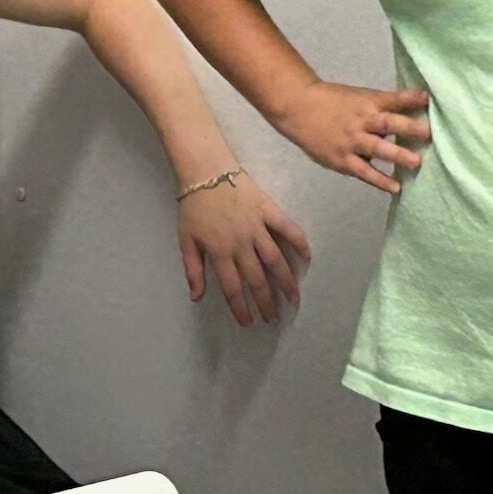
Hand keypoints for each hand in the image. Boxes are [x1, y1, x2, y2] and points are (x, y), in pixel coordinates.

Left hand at [178, 176, 310, 325]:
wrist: (205, 171)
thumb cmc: (194, 206)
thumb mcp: (186, 239)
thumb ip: (192, 269)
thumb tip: (197, 297)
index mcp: (219, 252)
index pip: (232, 288)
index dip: (240, 308)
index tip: (248, 322)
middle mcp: (241, 244)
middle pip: (256, 279)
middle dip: (265, 302)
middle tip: (273, 318)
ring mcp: (257, 228)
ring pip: (275, 260)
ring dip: (285, 281)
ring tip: (293, 297)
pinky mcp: (269, 212)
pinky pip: (287, 229)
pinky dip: (299, 243)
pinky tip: (307, 258)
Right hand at [271, 80, 429, 193]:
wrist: (297, 108)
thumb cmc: (336, 103)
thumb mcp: (361, 98)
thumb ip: (388, 104)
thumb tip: (421, 103)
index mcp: (368, 103)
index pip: (391, 100)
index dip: (409, 99)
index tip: (426, 99)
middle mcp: (361, 121)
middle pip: (386, 123)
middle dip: (408, 128)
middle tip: (428, 133)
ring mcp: (352, 141)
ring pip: (376, 148)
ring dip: (397, 155)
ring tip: (416, 162)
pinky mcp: (343, 159)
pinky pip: (364, 171)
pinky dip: (379, 180)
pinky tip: (395, 188)